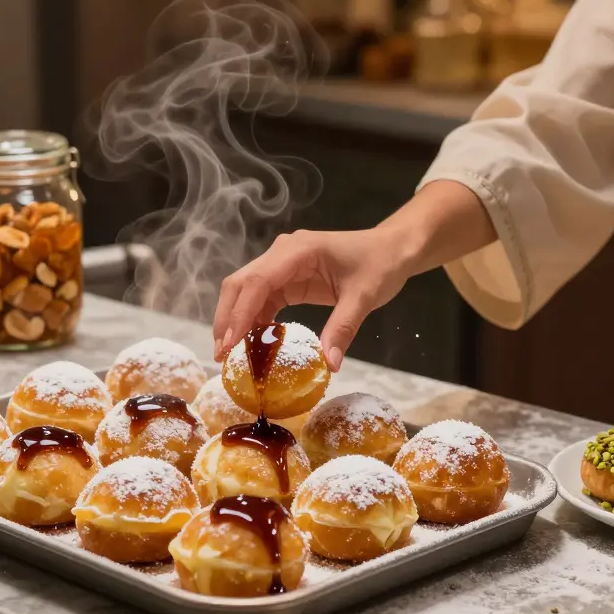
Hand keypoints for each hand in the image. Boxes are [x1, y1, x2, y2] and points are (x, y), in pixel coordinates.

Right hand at [211, 228, 412, 370]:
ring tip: (232, 357)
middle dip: (227, 319)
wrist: (392, 248)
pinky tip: (253, 345)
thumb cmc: (380, 264)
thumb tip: (328, 364)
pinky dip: (254, 322)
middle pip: (240, 284)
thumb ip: (343, 328)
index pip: (257, 281)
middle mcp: (282, 254)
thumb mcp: (365, 297)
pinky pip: (262, 300)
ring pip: (246, 292)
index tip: (229, 343)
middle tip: (221, 355)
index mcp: (297, 251)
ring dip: (236, 322)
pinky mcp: (287, 279)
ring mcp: (282, 265)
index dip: (240, 313)